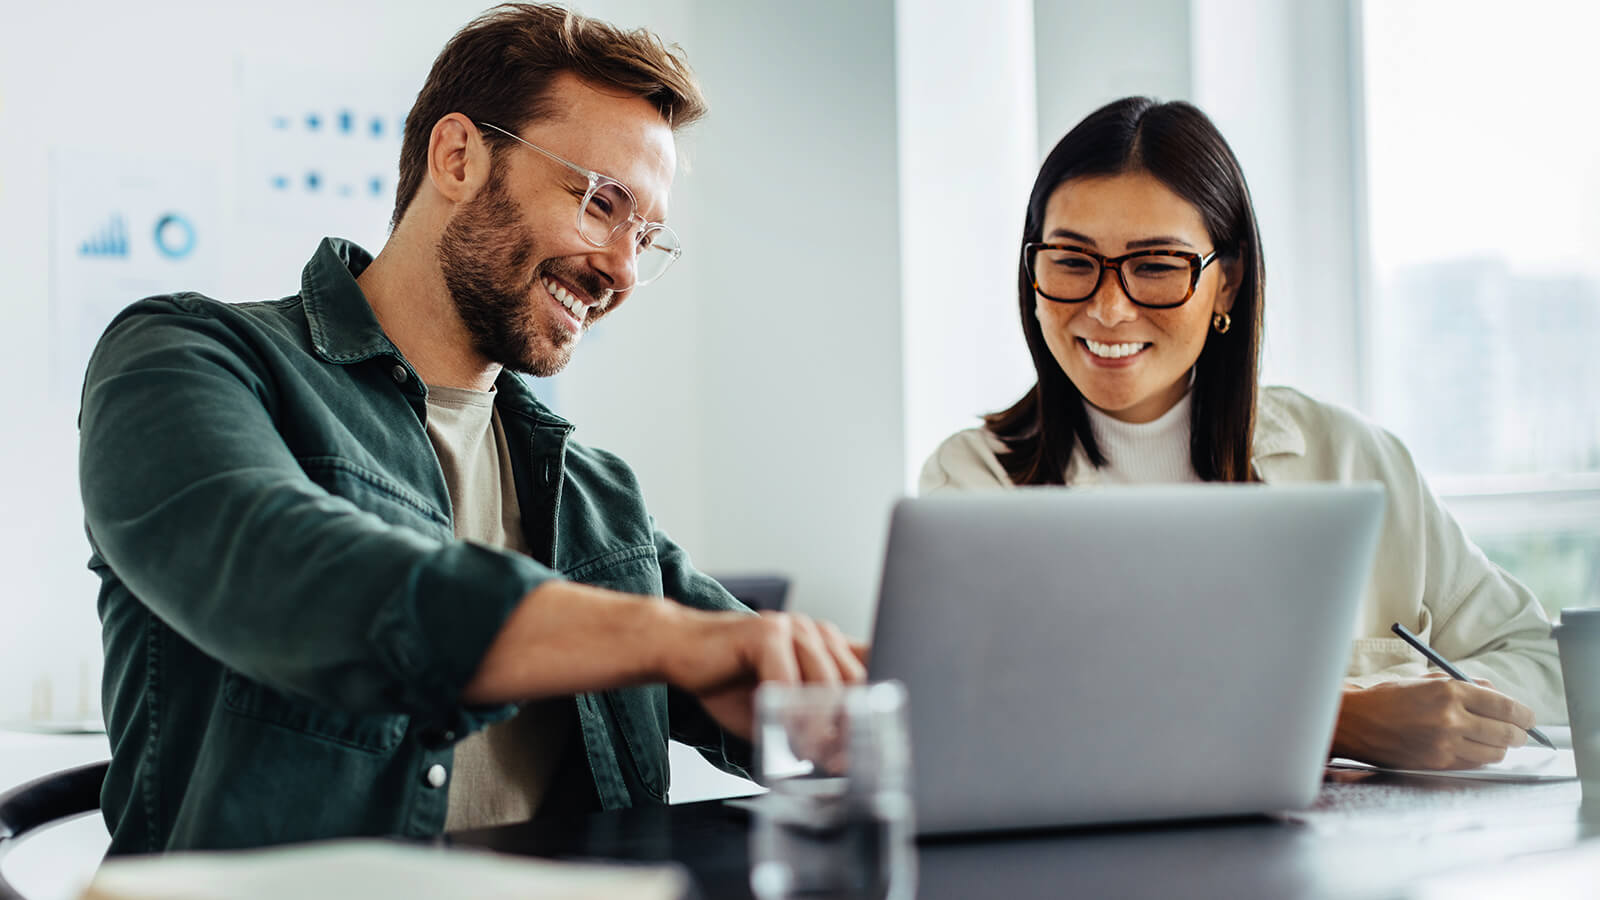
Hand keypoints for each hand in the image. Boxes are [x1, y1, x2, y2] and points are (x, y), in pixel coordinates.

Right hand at [657, 609, 867, 738]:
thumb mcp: (780, 708)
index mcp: (826, 645)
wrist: (679, 651)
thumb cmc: (728, 680)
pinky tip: (781, 733)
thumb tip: (841, 757)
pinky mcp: (766, 632)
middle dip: (849, 726)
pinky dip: (787, 713)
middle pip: (854, 682)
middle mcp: (816, 632)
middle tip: (839, 761)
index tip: (868, 746)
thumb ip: (810, 723)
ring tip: (811, 754)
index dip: (873, 710)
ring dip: (820, 726)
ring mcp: (793, 627)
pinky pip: (787, 680)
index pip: (869, 672)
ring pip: (825, 683)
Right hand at [1331, 674, 1534, 769]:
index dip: (1523, 714)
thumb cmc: (1388, 698)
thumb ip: (1464, 686)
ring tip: (1494, 741)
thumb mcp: (1426, 680)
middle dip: (1518, 734)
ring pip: (1494, 753)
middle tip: (1519, 732)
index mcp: (1448, 691)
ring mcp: (1444, 744)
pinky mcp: (1437, 763)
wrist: (1354, 722)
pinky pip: (1473, 764)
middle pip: (1506, 733)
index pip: (1504, 705)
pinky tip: (1472, 748)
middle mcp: (1450, 718)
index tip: (1528, 717)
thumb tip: (1497, 696)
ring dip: (1500, 748)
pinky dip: (1479, 757)